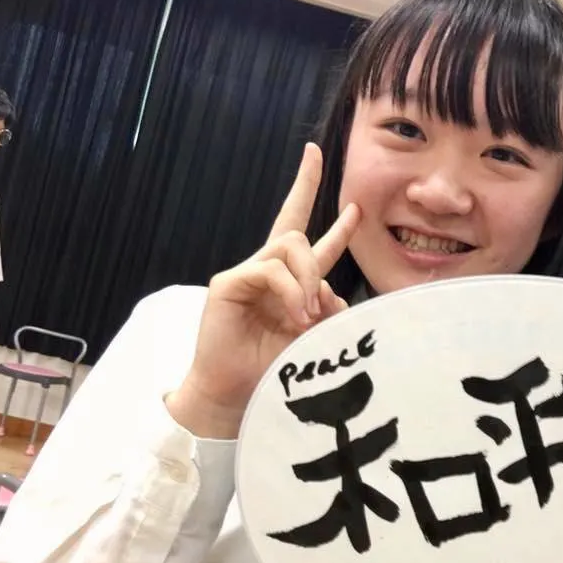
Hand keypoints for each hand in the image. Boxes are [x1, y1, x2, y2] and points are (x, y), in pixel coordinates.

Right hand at [166, 143, 360, 438]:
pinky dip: (290, 291)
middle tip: (318, 269)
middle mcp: (266, 270)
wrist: (235, 393)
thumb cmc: (271, 367)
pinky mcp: (229, 283)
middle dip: (310, 202)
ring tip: (306, 314)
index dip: (316, 201)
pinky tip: (294, 316)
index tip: (327, 169)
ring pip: (290, 246)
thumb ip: (327, 309)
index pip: (303, 232)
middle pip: (293, 225)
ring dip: (308, 278)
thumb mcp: (313, 335)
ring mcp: (246, 274)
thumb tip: (332, 292)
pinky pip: (270, 270)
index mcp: (287, 281)